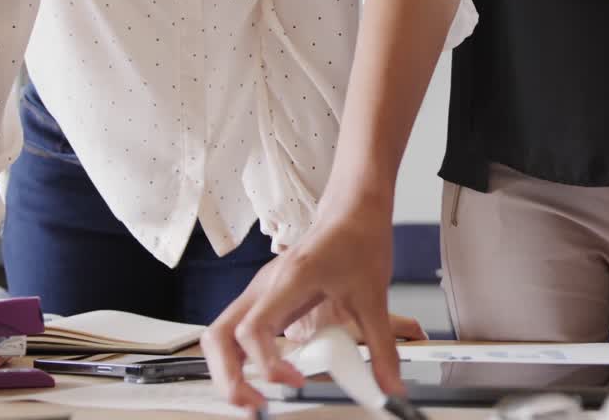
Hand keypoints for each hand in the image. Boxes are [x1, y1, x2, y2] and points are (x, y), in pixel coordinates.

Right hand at [203, 199, 401, 409]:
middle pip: (218, 337)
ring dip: (228, 370)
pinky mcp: (266, 296)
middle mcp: (265, 286)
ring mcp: (260, 291)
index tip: (297, 380)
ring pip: (220, 334)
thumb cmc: (358, 239)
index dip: (268, 362)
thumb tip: (390, 387)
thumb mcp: (374, 297)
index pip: (253, 329)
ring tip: (252, 399)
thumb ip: (382, 347)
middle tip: (253, 405)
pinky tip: (261, 376)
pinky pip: (235, 330)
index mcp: (288, 281)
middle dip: (228, 377)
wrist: (354, 208)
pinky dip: (238, 358)